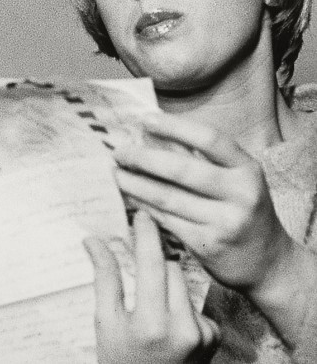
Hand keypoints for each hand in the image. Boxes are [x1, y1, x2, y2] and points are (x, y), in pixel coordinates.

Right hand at [84, 210, 218, 363]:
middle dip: (153, 260)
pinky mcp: (214, 338)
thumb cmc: (120, 360)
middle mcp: (182, 328)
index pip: (152, 264)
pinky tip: (169, 321)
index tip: (141, 215)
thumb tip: (94, 241)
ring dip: (167, 282)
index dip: (146, 235)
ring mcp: (202, 335)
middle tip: (138, 252)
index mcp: (150, 323)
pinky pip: (195, 302)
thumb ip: (104, 279)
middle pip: (170, 268)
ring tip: (151, 302)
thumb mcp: (104, 323)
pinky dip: (181, 304)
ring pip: (183, 282)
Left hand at [110, 113, 293, 291]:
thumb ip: (199, 158)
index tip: (144, 120)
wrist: (268, 263)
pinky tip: (128, 197)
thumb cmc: (241, 210)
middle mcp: (241, 193)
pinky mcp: (207, 244)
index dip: (174, 126)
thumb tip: (151, 133)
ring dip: (135, 183)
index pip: (209, 138)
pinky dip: (143, 206)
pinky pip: (166, 220)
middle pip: (181, 169)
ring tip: (115, 174)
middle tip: (118, 152)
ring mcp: (225, 221)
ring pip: (167, 197)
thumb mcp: (234, 179)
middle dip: (143, 158)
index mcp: (248, 168)